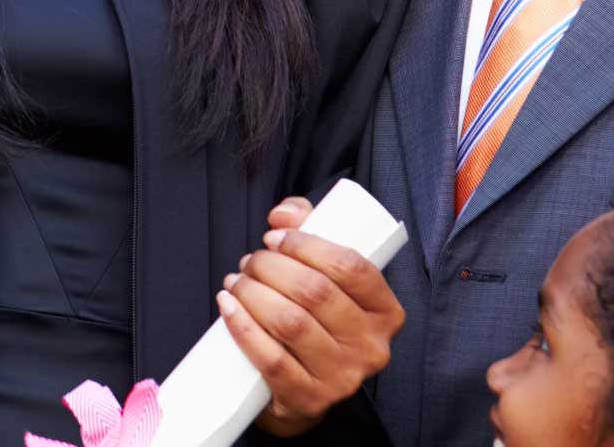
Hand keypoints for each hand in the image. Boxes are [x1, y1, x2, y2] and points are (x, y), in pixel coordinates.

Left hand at [216, 196, 405, 436]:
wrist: (303, 389)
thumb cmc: (317, 320)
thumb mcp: (325, 274)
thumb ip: (309, 228)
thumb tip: (283, 214)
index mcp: (386, 312)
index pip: (351, 268)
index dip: (307, 245)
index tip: (273, 236)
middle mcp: (371, 347)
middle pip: (315, 292)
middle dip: (271, 266)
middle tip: (250, 261)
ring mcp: (342, 377)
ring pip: (291, 323)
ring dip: (253, 292)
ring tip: (237, 281)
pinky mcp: (308, 399)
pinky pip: (271, 359)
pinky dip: (243, 327)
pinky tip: (227, 306)